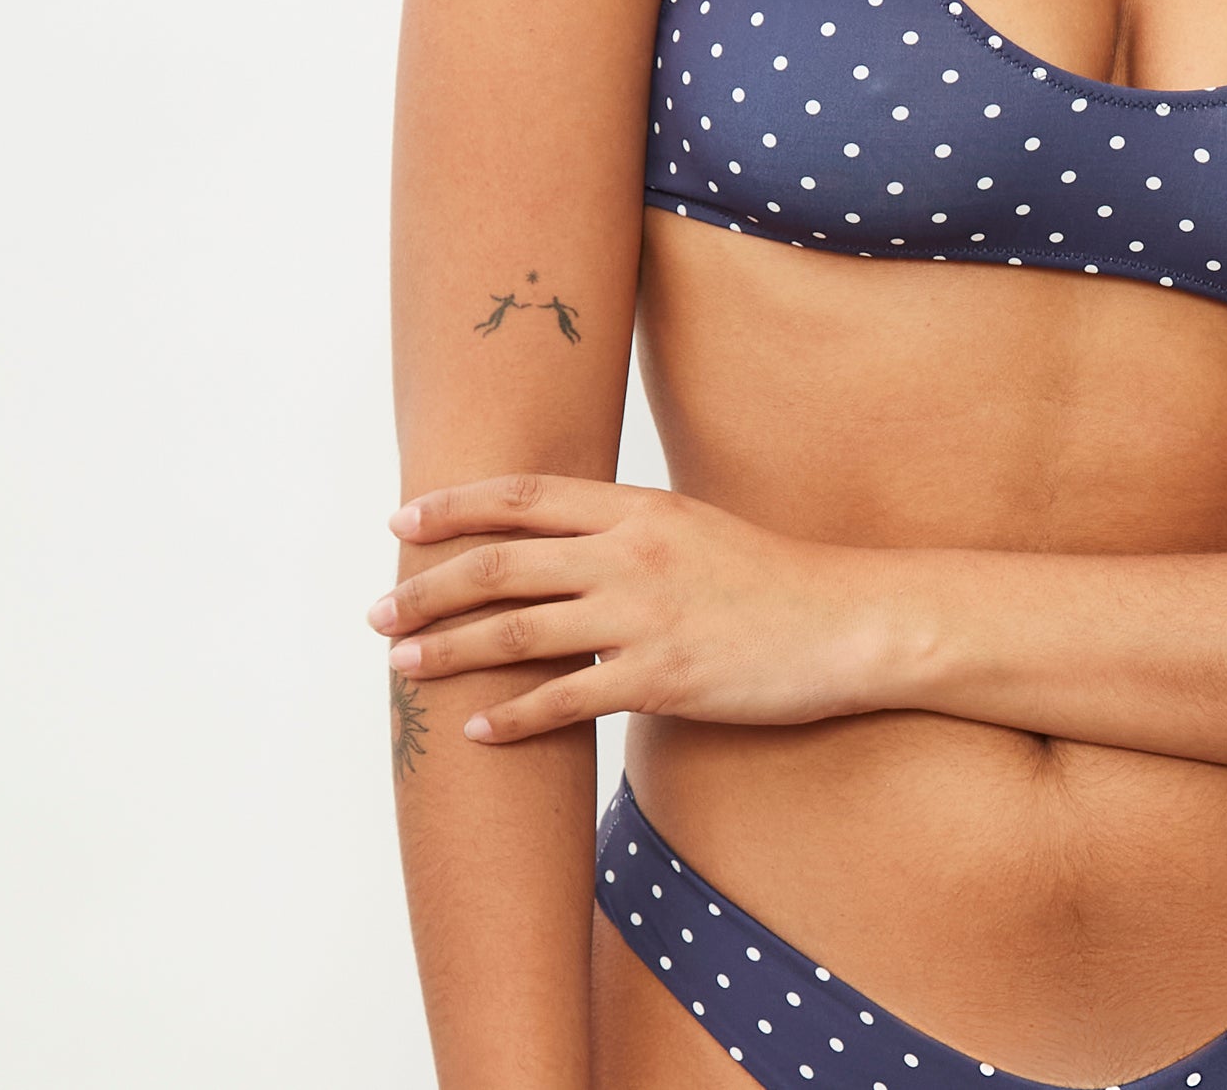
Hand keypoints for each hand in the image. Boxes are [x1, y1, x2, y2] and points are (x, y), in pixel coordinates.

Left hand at [365, 475, 903, 742]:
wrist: (847, 622)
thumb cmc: (773, 580)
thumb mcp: (694, 530)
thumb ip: (626, 533)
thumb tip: (558, 548)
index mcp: (638, 509)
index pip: (521, 497)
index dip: (452, 508)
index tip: (402, 521)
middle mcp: (630, 555)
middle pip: (499, 565)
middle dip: (426, 589)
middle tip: (379, 613)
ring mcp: (643, 618)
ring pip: (514, 633)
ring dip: (447, 651)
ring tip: (403, 667)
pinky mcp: (661, 679)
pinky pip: (564, 701)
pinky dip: (511, 718)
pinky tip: (478, 730)